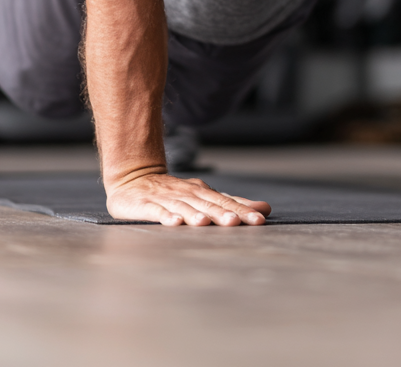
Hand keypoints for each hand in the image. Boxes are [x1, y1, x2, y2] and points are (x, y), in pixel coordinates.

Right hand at [106, 172, 270, 225]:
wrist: (134, 178)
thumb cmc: (175, 192)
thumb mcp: (204, 196)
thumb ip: (233, 203)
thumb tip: (265, 209)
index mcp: (203, 192)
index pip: (226, 202)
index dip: (243, 211)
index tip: (259, 220)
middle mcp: (188, 194)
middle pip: (208, 205)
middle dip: (223, 213)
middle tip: (238, 222)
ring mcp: (167, 199)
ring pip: (184, 207)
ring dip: (195, 215)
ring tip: (206, 223)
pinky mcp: (146, 205)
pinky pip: (157, 211)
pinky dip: (165, 216)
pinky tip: (173, 222)